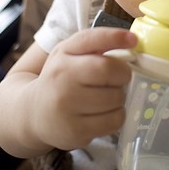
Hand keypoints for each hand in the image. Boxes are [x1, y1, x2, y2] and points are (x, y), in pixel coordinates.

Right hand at [30, 28, 136, 149]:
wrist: (35, 112)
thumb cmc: (61, 77)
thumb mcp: (71, 52)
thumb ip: (97, 42)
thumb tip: (131, 39)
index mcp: (63, 54)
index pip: (92, 40)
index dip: (116, 37)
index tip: (133, 40)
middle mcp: (62, 79)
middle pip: (109, 71)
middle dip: (123, 73)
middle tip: (119, 77)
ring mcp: (67, 107)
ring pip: (116, 98)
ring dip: (120, 96)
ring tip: (107, 96)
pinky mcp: (76, 131)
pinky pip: (114, 121)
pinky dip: (117, 115)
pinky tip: (105, 112)